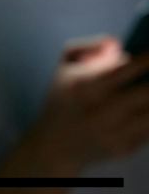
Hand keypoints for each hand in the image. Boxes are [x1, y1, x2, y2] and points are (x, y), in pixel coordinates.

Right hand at [19, 37, 148, 174]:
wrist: (54, 146)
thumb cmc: (63, 98)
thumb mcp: (65, 66)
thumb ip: (88, 46)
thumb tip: (118, 45)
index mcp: (85, 85)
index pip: (127, 68)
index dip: (148, 59)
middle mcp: (101, 109)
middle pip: (147, 92)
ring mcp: (114, 131)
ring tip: (147, 92)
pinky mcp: (125, 149)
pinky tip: (145, 110)